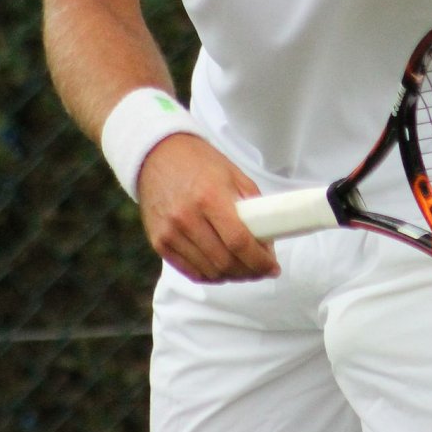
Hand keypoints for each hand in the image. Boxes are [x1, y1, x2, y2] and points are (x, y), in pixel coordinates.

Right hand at [137, 133, 280, 283]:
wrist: (158, 155)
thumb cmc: (200, 162)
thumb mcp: (233, 175)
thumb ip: (251, 205)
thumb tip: (268, 237)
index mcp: (210, 197)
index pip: (239, 241)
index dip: (259, 261)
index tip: (273, 267)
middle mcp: (187, 217)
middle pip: (224, 262)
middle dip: (250, 272)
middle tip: (262, 269)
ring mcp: (170, 232)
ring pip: (209, 271)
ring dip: (232, 276)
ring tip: (244, 269)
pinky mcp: (159, 242)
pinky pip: (190, 271)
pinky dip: (210, 275)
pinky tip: (222, 269)